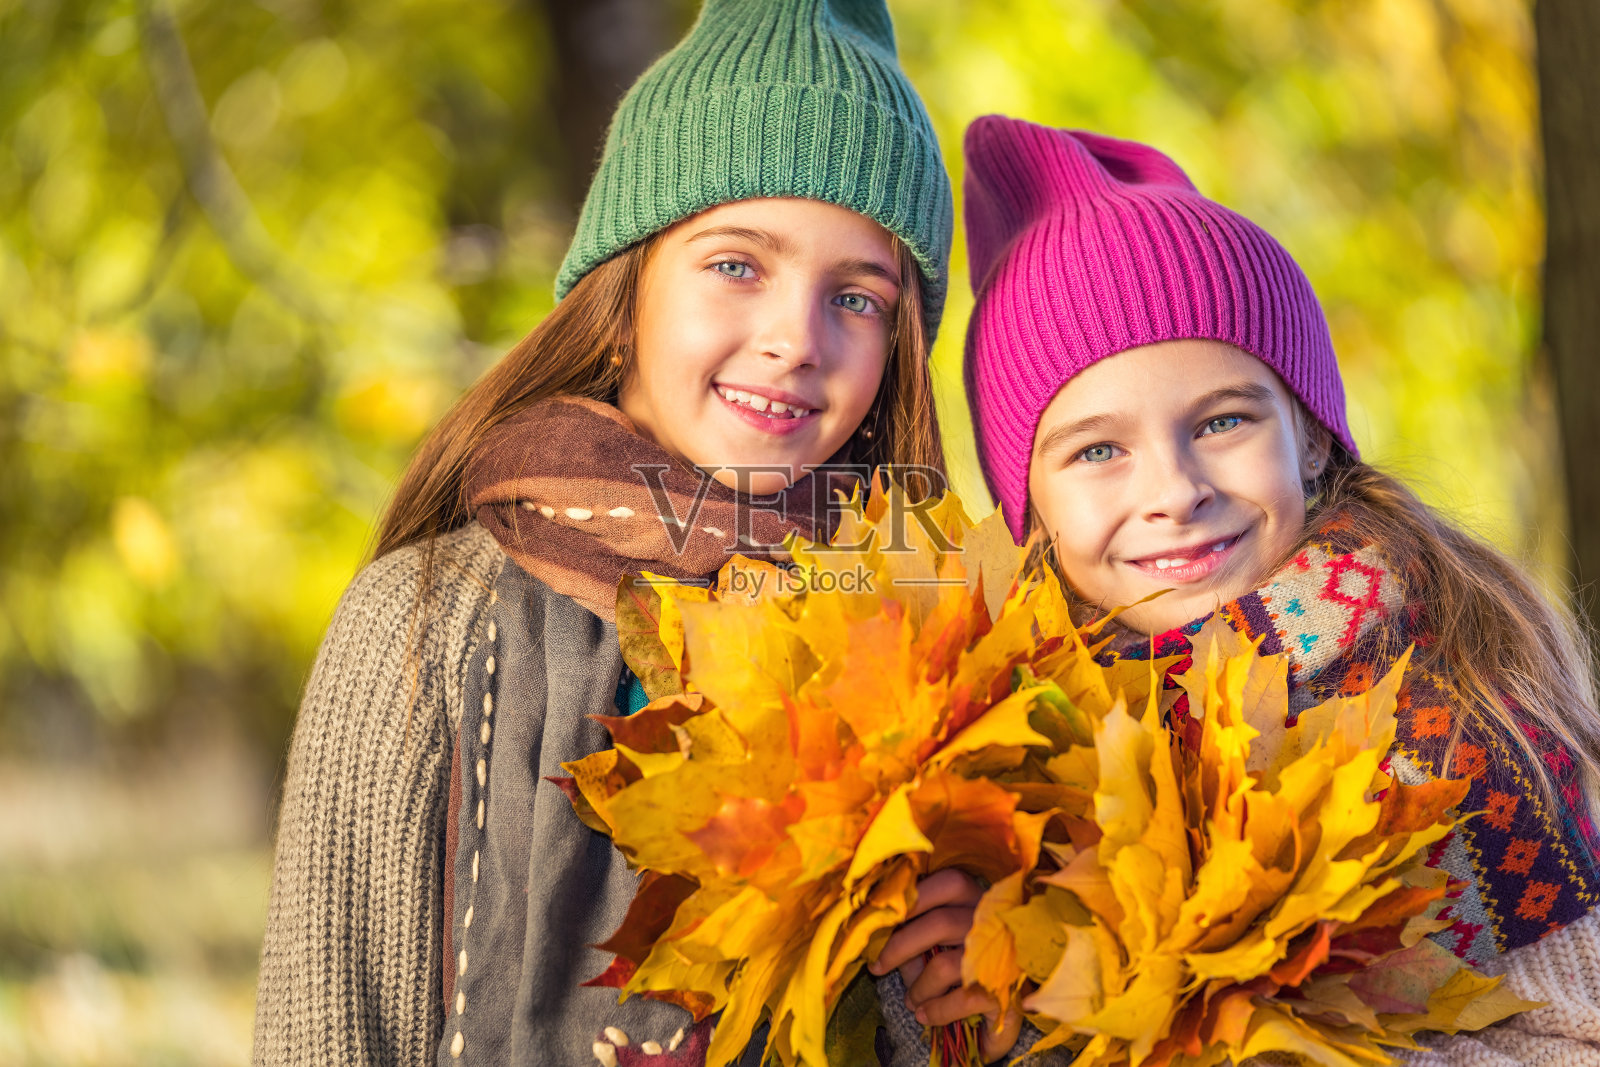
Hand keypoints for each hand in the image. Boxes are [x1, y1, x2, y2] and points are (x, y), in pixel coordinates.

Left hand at [868, 869, 1022, 1062]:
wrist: (1018, 1000)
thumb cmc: (972, 960)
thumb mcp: (946, 941)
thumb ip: (918, 938)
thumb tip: (884, 947)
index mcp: (979, 900)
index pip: (948, 882)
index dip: (913, 897)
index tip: (879, 918)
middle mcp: (992, 924)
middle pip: (939, 923)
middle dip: (899, 946)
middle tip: (877, 966)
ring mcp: (1000, 956)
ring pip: (944, 965)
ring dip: (919, 987)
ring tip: (911, 1001)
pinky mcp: (1003, 990)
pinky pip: (960, 999)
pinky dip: (936, 1010)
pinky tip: (925, 1015)